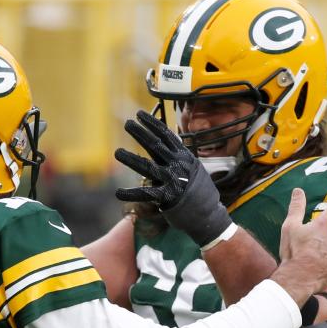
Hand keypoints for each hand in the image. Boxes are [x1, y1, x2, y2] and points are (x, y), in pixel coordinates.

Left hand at [114, 111, 232, 247]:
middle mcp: (177, 165)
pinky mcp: (167, 197)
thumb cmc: (198, 189)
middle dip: (141, 134)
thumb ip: (178, 156)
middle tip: (128, 124)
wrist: (209, 213)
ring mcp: (172, 180)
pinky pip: (146, 194)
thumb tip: (168, 141)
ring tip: (117, 152)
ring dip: (131, 159)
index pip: (166, 135)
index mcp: (183, 156)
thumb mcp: (192, 167)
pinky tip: (118, 193)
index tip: (140, 114)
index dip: (152, 123)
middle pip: (156, 145)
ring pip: (148, 167)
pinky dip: (131, 194)